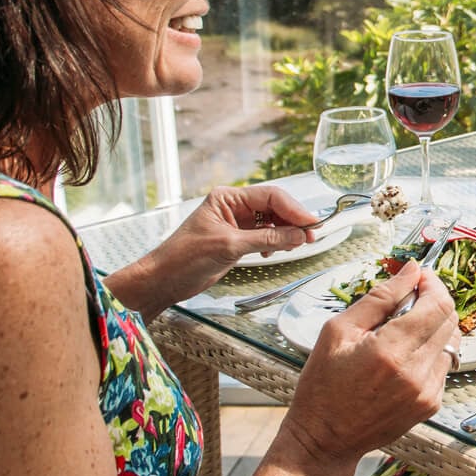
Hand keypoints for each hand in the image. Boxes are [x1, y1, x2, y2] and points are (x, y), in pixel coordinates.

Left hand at [105, 186, 318, 319]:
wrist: (163, 280)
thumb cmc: (184, 258)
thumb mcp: (229, 247)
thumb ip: (266, 240)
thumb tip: (298, 235)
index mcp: (227, 197)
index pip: (270, 196)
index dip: (294, 209)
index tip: (312, 223)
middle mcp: (233, 206)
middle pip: (274, 207)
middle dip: (293, 220)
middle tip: (311, 236)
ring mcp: (235, 223)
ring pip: (271, 221)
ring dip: (286, 232)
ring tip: (298, 244)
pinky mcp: (236, 239)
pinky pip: (265, 236)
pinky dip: (275, 243)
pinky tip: (276, 252)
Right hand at [280, 264, 457, 471]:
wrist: (324, 439)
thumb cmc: (323, 386)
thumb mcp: (339, 331)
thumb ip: (380, 297)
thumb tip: (410, 271)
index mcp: (391, 350)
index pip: (437, 304)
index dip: (432, 284)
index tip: (419, 277)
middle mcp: (416, 372)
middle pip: (450, 319)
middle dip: (434, 300)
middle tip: (409, 298)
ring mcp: (427, 391)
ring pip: (451, 341)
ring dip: (434, 326)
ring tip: (403, 330)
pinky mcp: (431, 404)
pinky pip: (444, 365)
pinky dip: (430, 352)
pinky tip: (404, 356)